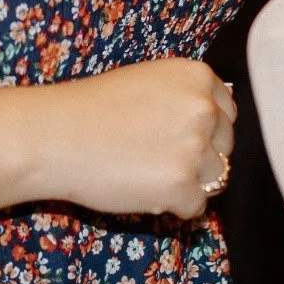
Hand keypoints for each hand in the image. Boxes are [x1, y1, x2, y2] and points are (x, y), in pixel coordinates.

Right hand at [34, 57, 236, 218]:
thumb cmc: (92, 108)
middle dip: (199, 156)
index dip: (205, 129)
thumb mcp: (148, 81)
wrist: (56, 135)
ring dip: (187, 181)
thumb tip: (213, 124)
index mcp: (197, 77)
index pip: (227, 112)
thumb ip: (185, 97)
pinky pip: (195, 207)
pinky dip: (172, 205)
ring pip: (214, 178)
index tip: (177, 135)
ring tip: (145, 170)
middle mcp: (203, 109)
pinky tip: (141, 187)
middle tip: (155, 155)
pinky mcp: (181, 185)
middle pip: (224, 146)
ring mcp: (195, 148)